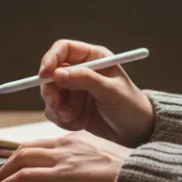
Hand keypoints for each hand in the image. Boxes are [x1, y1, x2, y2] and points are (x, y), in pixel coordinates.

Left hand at [0, 131, 130, 181]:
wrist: (138, 176)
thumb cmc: (127, 173)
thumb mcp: (103, 159)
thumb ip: (85, 160)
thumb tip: (75, 173)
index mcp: (77, 139)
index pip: (41, 144)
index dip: (23, 155)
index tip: (14, 166)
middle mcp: (66, 144)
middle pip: (25, 148)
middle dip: (7, 163)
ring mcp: (62, 159)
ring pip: (19, 159)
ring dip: (2, 174)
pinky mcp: (60, 176)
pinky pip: (23, 177)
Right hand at [39, 39, 154, 146]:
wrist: (137, 132)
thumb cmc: (130, 105)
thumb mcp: (110, 90)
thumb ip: (85, 79)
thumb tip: (57, 73)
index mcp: (93, 58)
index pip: (63, 49)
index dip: (51, 59)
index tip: (45, 75)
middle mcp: (81, 72)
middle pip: (51, 73)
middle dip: (50, 90)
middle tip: (56, 104)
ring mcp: (74, 90)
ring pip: (50, 94)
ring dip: (56, 107)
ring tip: (72, 118)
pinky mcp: (71, 108)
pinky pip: (54, 111)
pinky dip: (61, 119)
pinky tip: (77, 123)